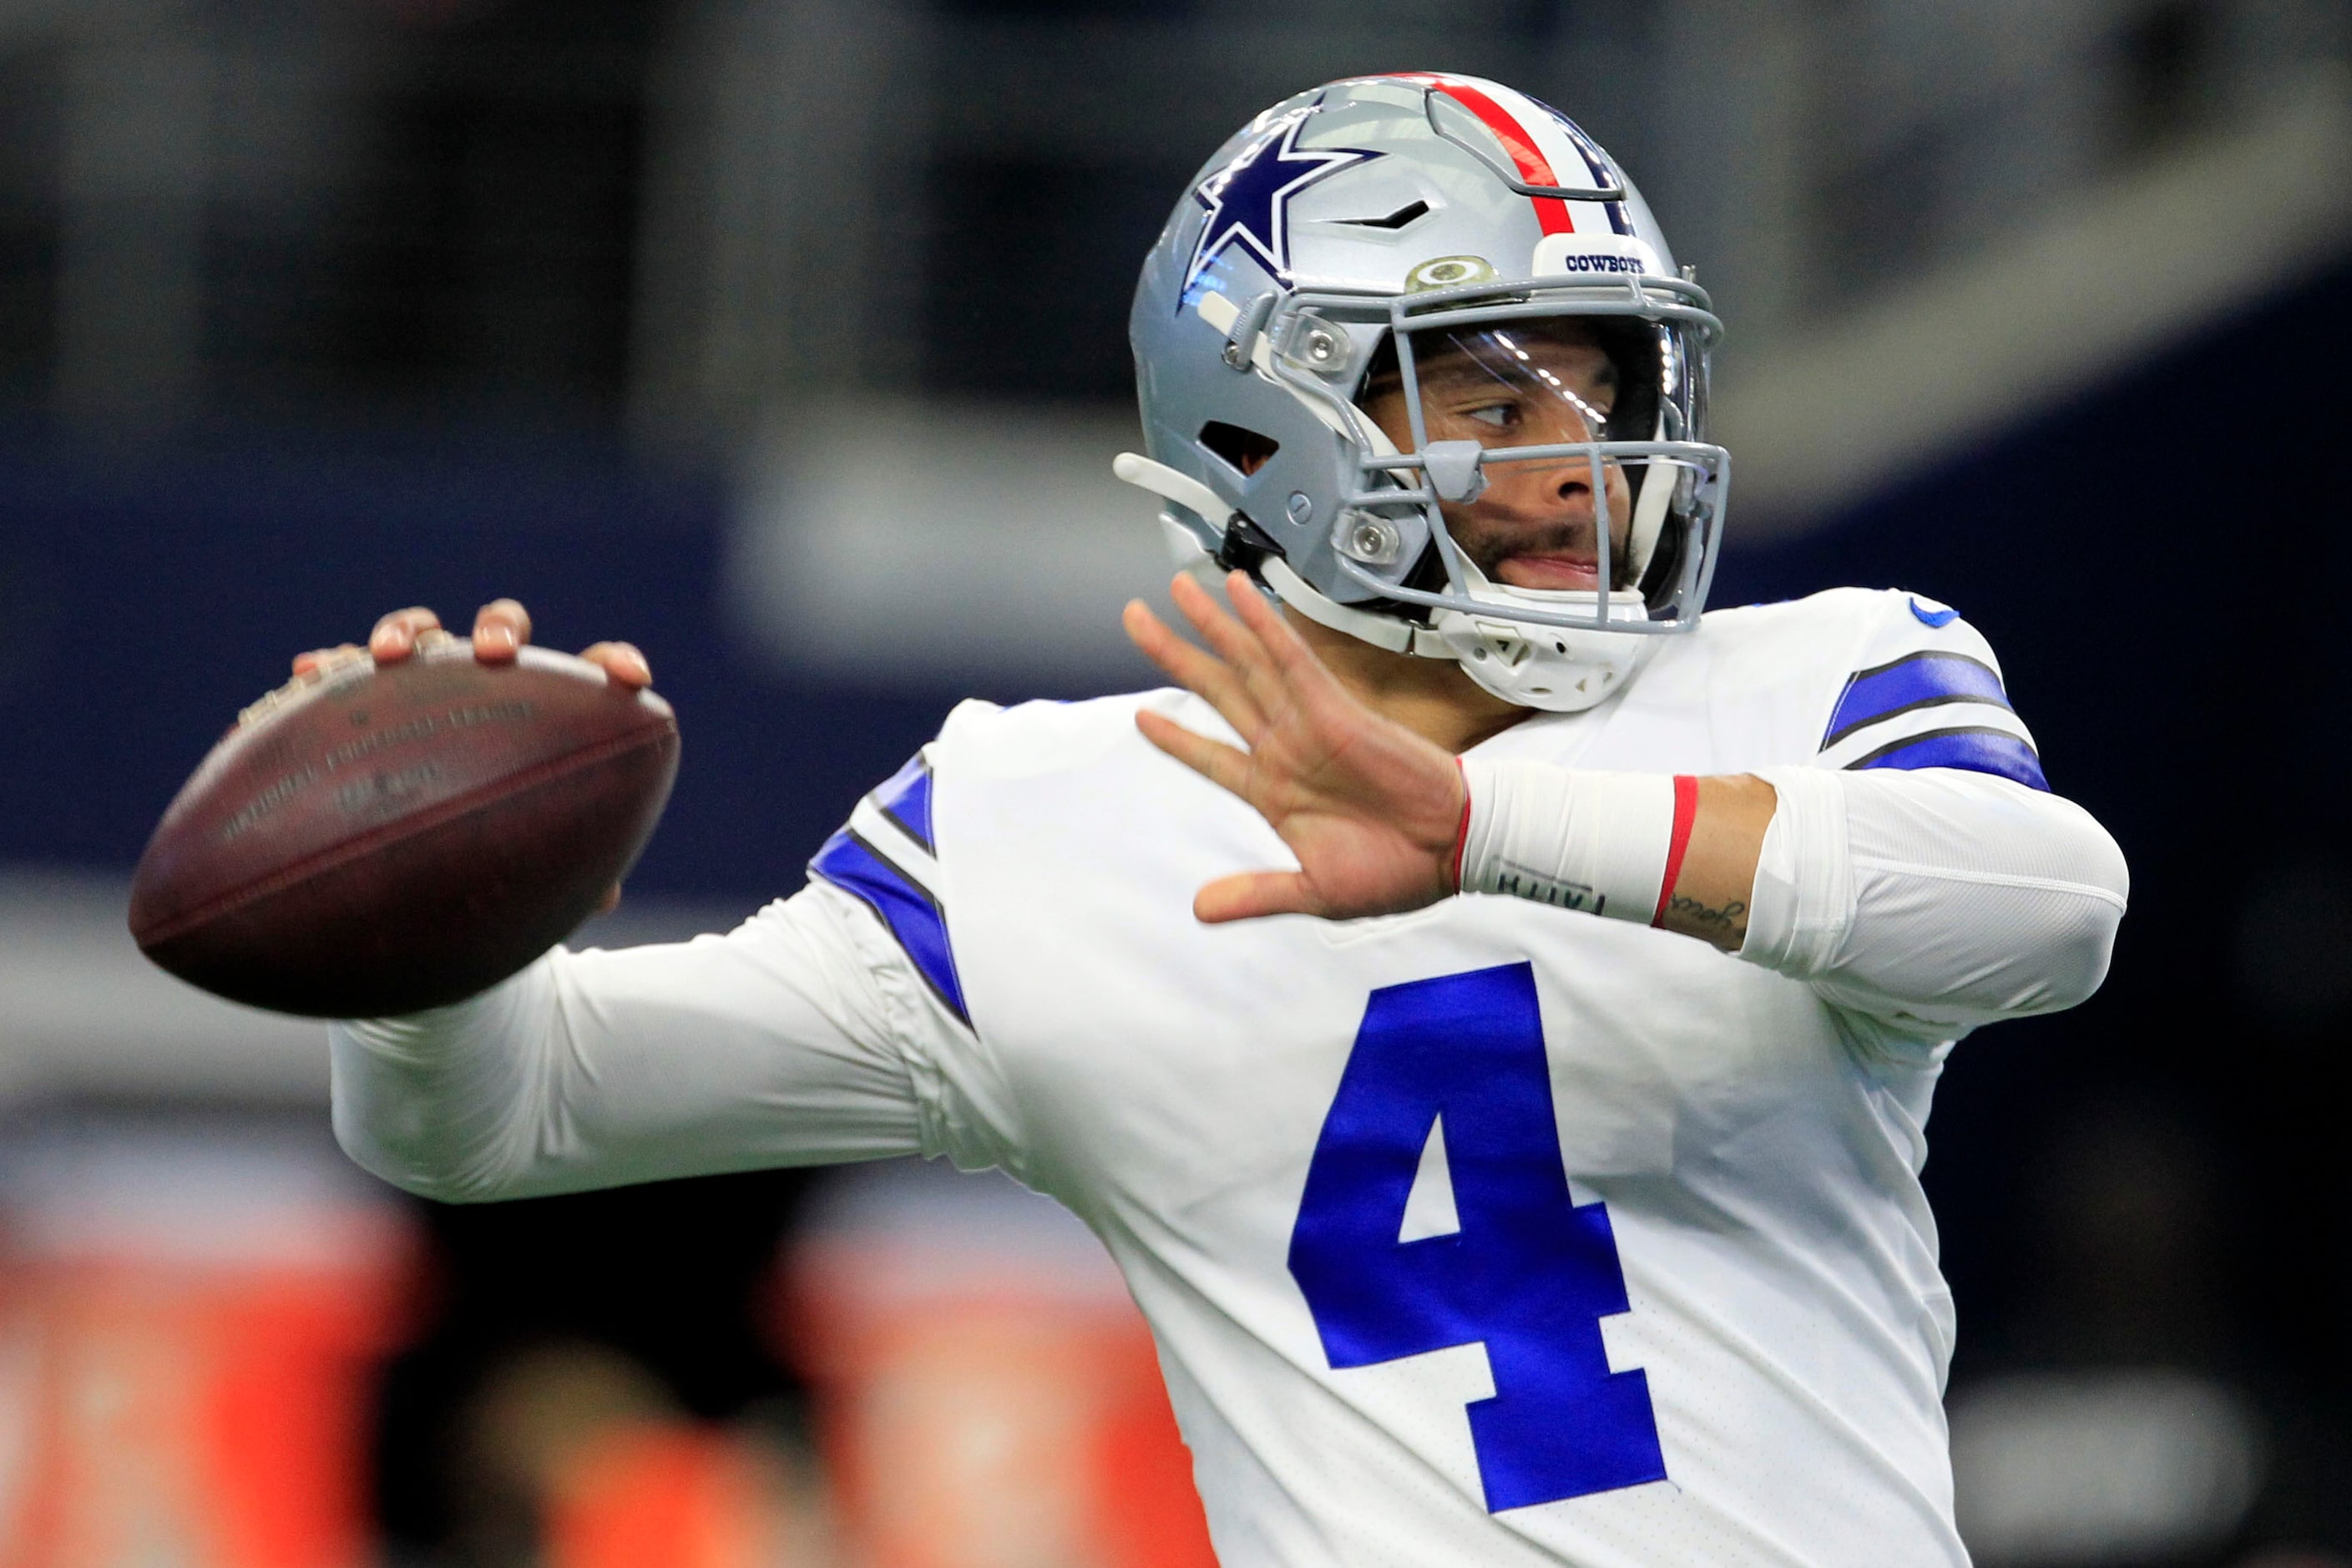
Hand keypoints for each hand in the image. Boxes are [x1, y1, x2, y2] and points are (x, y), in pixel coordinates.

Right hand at [290, 598, 648, 914]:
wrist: (428, 852)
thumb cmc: (501, 849)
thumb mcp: (536, 863)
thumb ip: (573, 869)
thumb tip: (607, 898)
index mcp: (544, 710)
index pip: (590, 673)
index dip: (613, 665)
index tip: (633, 679)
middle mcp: (488, 682)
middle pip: (501, 628)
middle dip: (497, 629)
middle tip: (493, 654)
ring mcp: (428, 683)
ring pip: (423, 632)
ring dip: (407, 630)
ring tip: (389, 656)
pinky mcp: (369, 698)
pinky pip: (346, 671)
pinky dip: (329, 666)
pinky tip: (307, 673)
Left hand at [1123, 571, 1466, 922]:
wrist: (1454, 851)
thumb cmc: (1397, 871)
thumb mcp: (1314, 892)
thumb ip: (1255, 894)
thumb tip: (1200, 911)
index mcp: (1274, 793)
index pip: (1211, 757)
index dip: (1175, 737)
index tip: (1142, 716)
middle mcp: (1284, 750)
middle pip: (1217, 691)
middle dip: (1174, 653)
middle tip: (1132, 617)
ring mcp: (1306, 726)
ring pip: (1247, 664)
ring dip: (1211, 625)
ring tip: (1175, 585)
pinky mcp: (1335, 710)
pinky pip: (1292, 659)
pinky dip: (1264, 626)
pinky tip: (1237, 592)